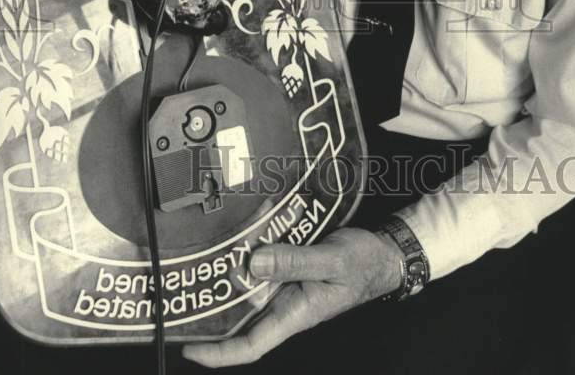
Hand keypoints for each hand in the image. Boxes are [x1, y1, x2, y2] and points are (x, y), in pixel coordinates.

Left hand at [181, 228, 402, 367]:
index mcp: (296, 314)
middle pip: (243, 313)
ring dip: (236, 264)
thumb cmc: (364, 265)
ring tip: (217, 243)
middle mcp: (287, 303)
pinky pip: (267, 259)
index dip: (218, 352)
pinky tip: (251, 223)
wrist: (385, 253)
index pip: (250, 346)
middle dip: (217, 302)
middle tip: (191, 281)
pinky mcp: (292, 266)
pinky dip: (256, 242)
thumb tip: (253, 263)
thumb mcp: (331, 261)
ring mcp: (288, 285)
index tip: (190, 347)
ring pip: (252, 282)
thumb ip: (294, 262)